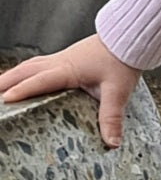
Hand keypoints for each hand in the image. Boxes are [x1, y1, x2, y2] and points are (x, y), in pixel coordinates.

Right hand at [0, 36, 141, 147]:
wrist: (129, 37)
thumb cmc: (122, 61)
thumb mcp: (118, 91)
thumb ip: (111, 116)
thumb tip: (112, 142)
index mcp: (68, 69)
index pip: (40, 81)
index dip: (23, 90)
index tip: (5, 99)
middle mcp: (60, 62)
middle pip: (25, 71)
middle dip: (6, 82)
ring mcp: (61, 58)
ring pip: (29, 66)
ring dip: (12, 76)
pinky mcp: (65, 58)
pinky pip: (37, 64)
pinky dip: (24, 72)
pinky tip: (21, 78)